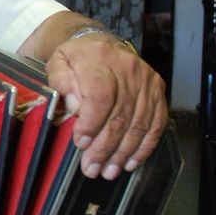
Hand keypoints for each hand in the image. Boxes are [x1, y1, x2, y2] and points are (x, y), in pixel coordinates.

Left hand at [44, 35, 167, 179]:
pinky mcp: (157, 91)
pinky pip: (156, 123)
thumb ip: (61, 81)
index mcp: (99, 60)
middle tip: (92, 168)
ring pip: (138, 123)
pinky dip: (144, 146)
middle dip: (105, 147)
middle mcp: (127, 70)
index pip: (100, 96)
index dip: (92, 123)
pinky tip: (131, 161)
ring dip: (123, 152)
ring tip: (108, 170)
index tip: (81, 143)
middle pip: (119, 115)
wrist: (101, 44)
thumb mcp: (58, 62)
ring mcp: (146, 81)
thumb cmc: (76, 58)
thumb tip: (75, 106)